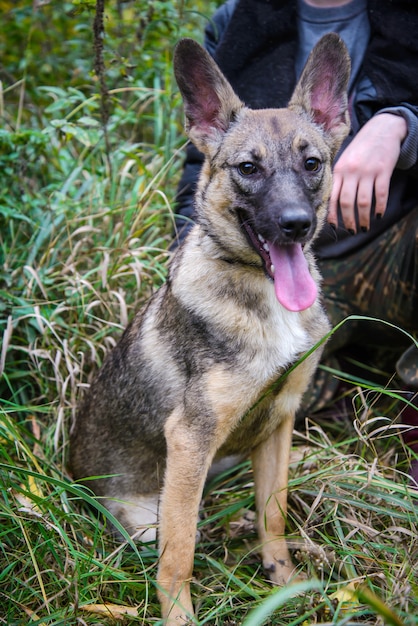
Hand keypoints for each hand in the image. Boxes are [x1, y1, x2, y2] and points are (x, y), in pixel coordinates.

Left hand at [328, 113, 407, 231]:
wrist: (382, 128)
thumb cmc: (361, 149)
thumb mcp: (345, 161)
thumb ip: (339, 179)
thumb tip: (334, 204)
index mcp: (339, 170)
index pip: (332, 197)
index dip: (332, 215)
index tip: (334, 227)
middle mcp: (351, 171)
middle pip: (346, 202)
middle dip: (349, 220)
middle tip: (352, 231)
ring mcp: (367, 171)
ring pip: (363, 202)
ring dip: (364, 218)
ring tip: (365, 227)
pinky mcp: (383, 170)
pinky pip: (381, 194)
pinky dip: (380, 207)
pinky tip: (379, 215)